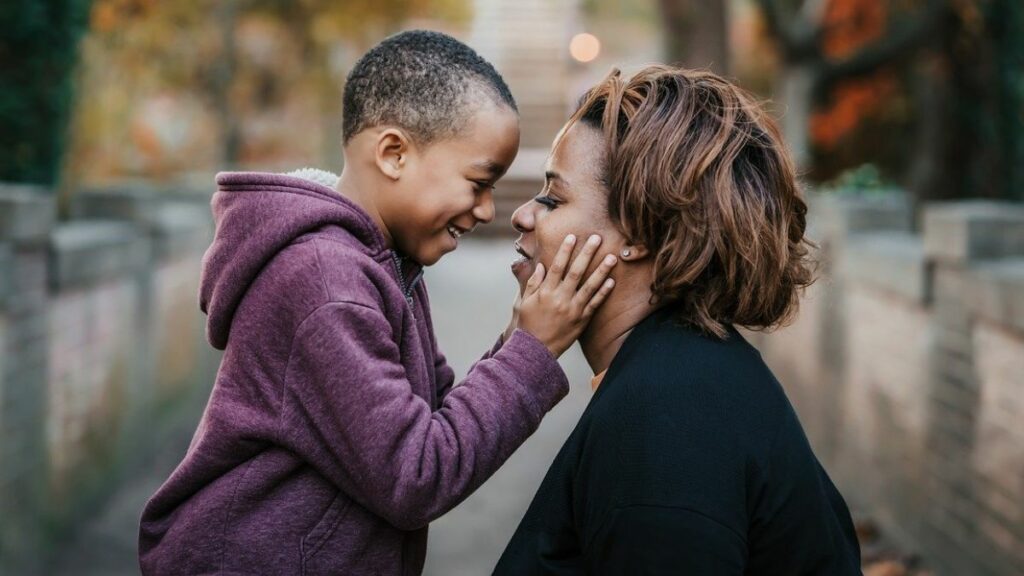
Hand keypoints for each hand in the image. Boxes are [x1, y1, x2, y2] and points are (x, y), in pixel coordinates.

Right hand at [516, 234, 616, 357]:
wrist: (535, 350)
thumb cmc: (528, 324)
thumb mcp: (525, 302)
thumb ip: (533, 283)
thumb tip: (541, 266)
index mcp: (546, 292)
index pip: (557, 266)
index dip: (565, 250)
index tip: (573, 237)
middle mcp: (560, 298)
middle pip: (576, 271)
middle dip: (587, 253)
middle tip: (597, 238)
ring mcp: (573, 309)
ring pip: (590, 286)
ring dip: (601, 270)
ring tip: (612, 257)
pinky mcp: (581, 320)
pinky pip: (595, 304)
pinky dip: (603, 293)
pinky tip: (612, 281)